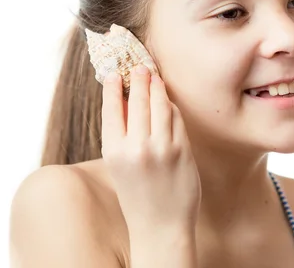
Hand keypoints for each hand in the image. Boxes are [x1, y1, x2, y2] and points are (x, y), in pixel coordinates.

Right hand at [100, 65, 201, 236]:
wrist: (161, 228)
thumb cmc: (137, 196)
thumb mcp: (118, 166)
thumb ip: (120, 135)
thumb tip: (123, 99)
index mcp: (114, 151)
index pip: (111, 108)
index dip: (113, 87)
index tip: (115, 73)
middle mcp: (136, 148)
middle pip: (137, 100)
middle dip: (139, 79)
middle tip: (140, 66)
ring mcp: (161, 148)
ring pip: (160, 104)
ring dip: (157, 87)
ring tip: (155, 77)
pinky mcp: (182, 150)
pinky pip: (177, 118)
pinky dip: (171, 107)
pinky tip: (167, 101)